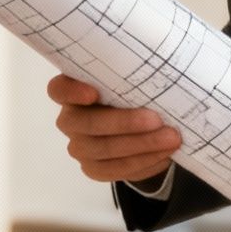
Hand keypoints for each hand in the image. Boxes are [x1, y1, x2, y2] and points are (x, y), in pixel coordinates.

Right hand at [47, 74, 180, 184]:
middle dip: (125, 123)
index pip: (59, 89)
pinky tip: (163, 154)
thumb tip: (167, 62)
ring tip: (171, 138)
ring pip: (104, 149)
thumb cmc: (137, 92)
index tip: (94, 93)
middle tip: (157, 120)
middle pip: (86, 123)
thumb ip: (137, 72)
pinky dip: (143, 161)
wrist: (142, 128)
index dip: (72, 92)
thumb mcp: (135, 77)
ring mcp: (79, 145)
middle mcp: (70, 118)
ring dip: (141, 145)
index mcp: (74, 89)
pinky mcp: (93, 168)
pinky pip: (115, 169)